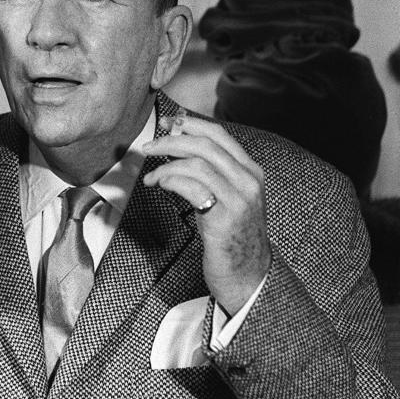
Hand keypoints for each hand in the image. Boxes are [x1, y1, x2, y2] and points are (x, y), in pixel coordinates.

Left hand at [141, 112, 270, 314]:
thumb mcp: (229, 196)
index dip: (190, 124)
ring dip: (166, 166)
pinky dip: (171, 181)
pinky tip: (161, 186)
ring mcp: (239, 200)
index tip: (167, 123)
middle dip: (171, 141)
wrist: (248, 275)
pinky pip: (193, 188)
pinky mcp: (225, 219)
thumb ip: (213, 172)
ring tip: (152, 177)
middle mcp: (249, 181)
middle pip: (206, 145)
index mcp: (251, 171)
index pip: (219, 134)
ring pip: (198, 164)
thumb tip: (179, 144)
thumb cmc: (231, 235)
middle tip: (148, 147)